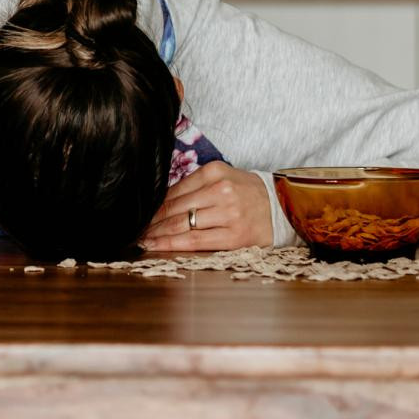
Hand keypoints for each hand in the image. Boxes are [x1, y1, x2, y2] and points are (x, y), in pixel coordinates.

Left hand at [141, 161, 270, 251]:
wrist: (284, 206)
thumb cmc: (247, 193)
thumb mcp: (223, 178)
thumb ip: (195, 186)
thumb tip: (160, 202)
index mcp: (216, 172)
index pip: (175, 190)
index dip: (153, 204)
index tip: (139, 213)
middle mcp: (222, 190)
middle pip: (175, 207)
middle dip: (151, 220)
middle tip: (134, 228)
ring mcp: (229, 214)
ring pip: (182, 224)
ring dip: (157, 234)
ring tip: (141, 238)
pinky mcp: (234, 236)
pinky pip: (195, 241)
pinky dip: (172, 244)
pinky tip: (156, 246)